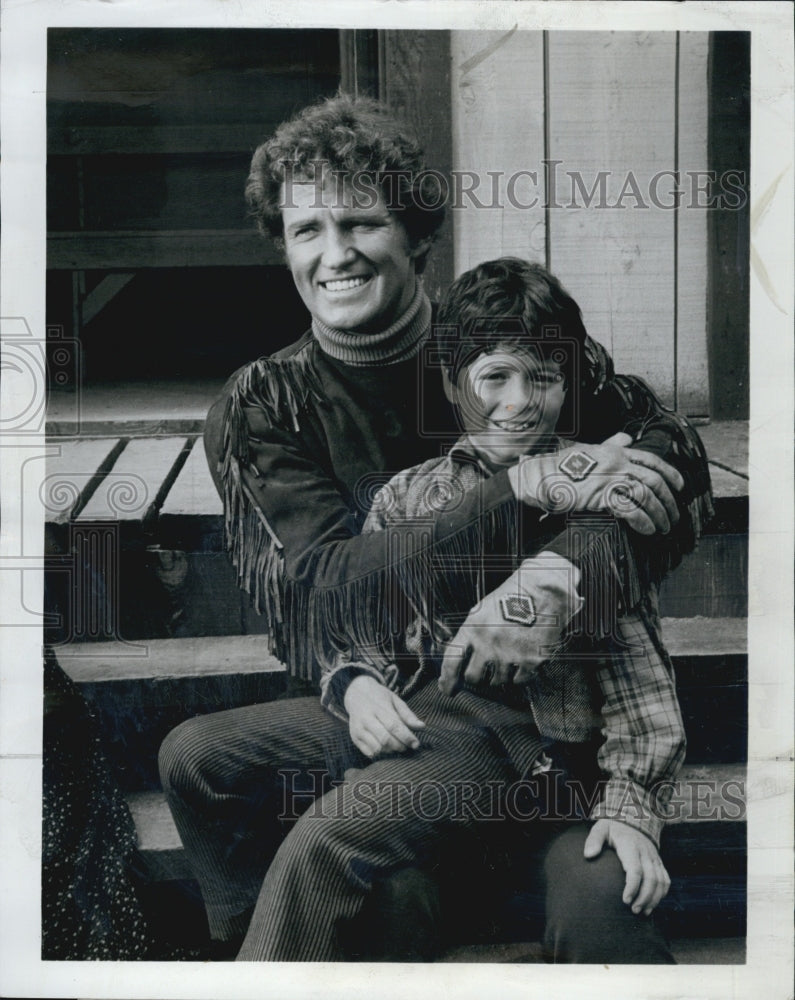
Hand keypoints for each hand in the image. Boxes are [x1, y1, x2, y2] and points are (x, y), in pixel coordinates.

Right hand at [344, 675, 424, 757]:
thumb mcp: (395, 700)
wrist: (356, 694)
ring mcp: (358, 729)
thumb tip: (422, 727)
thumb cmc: (379, 697)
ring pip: (377, 748)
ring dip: (390, 751)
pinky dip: (380, 753)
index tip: (416, 744)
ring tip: (396, 745)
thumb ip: (408, 714)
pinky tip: (385, 747)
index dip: (406, 737)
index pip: (394, 725)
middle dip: (399, 746)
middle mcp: (366, 718)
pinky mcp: (354, 738)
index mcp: (377, 707)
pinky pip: (369, 753)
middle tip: (406, 746)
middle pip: (385, 739)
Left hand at [439, 553, 581, 696]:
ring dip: (500, 675)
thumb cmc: (511, 599)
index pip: (452, 660)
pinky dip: (519, 674)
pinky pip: (518, 681)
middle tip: (485, 669)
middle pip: (473, 678)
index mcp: (473, 627)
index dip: (447, 680)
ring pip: (497, 682)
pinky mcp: (530, 660)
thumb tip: (461, 662)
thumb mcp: (482, 611)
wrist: (543, 591)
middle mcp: (488, 643)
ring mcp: (509, 653)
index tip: (447, 690)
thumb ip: (470, 636)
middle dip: (477, 677)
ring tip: (509, 656)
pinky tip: (523, 659)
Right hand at [508, 432, 683, 535]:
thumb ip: (611, 444)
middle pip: (654, 481)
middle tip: (674, 516)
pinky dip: (644, 522)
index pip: (652, 460)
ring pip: (646, 496)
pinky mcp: (602, 496)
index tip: (680, 487)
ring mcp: (611, 479)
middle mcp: (618, 463)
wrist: (541, 477)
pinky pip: (631, 511)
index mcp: (617, 452)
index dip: (670, 473)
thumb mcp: (589, 449)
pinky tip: (649, 531)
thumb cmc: (561, 465)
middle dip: (669, 501)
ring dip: (660, 514)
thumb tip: (627, 437)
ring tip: (664, 528)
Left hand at [584, 819, 670, 915]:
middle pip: (651, 879)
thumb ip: (594, 840)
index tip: (625, 900)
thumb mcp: (601, 828)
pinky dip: (662, 894)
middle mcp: (645, 853)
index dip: (632, 887)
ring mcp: (654, 858)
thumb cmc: (613, 827)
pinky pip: (665, 880)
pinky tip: (651, 904)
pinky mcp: (658, 862)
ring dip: (654, 899)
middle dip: (644, 897)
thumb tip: (588, 855)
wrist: (633, 818)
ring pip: (661, 882)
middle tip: (633, 910)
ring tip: (642, 912)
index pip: (635, 870)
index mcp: (630, 846)